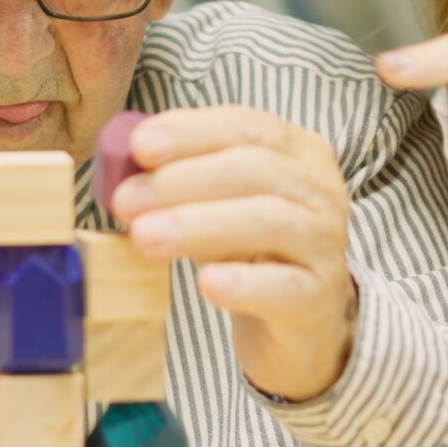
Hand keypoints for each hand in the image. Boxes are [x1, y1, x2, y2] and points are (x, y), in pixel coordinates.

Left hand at [111, 106, 356, 402]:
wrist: (300, 319)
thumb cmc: (251, 249)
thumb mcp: (217, 204)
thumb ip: (179, 181)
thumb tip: (122, 172)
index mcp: (298, 151)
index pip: (246, 127)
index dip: (191, 132)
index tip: (139, 146)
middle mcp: (321, 189)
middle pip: (255, 169)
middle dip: (182, 181)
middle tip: (126, 200)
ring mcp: (326, 243)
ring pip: (268, 221)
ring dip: (199, 224)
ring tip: (145, 237)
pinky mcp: (319, 298)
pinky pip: (284, 286)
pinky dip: (243, 283)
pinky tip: (207, 283)